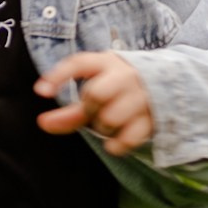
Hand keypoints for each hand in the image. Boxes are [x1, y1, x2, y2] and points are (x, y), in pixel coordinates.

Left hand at [35, 51, 154, 156]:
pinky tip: (113, 142)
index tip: (40, 91)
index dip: (58, 76)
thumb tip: (44, 124)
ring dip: (102, 127)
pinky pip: (127, 138)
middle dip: (87, 109)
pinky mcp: (152, 119)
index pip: (79, 63)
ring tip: (107, 123)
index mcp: (108, 62)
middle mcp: (127, 76)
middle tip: (92, 111)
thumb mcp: (98, 89)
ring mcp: (142, 97)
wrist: (167, 86)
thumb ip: (71, 110)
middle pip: (95, 94)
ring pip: (110, 118)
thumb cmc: (120, 89)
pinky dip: (116, 145)